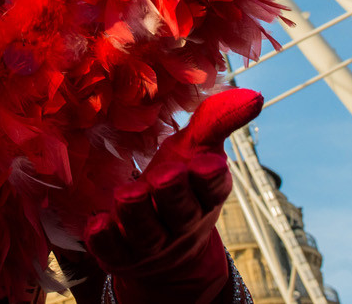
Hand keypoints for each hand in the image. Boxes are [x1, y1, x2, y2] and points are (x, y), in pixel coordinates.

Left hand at [85, 87, 262, 303]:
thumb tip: (255, 96)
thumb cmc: (180, 182)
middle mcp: (181, 224)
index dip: (209, 178)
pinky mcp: (120, 256)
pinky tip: (96, 224)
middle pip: (180, 212)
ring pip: (146, 232)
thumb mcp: (195, 151)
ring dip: (137, 213)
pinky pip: (112, 252)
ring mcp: (151, 245)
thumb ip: (216, 122)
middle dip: (173, 193)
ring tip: (127, 193)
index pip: (212, 189)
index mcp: (204, 197)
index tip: (207, 162)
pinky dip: (104, 240)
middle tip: (164, 174)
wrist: (164, 248)